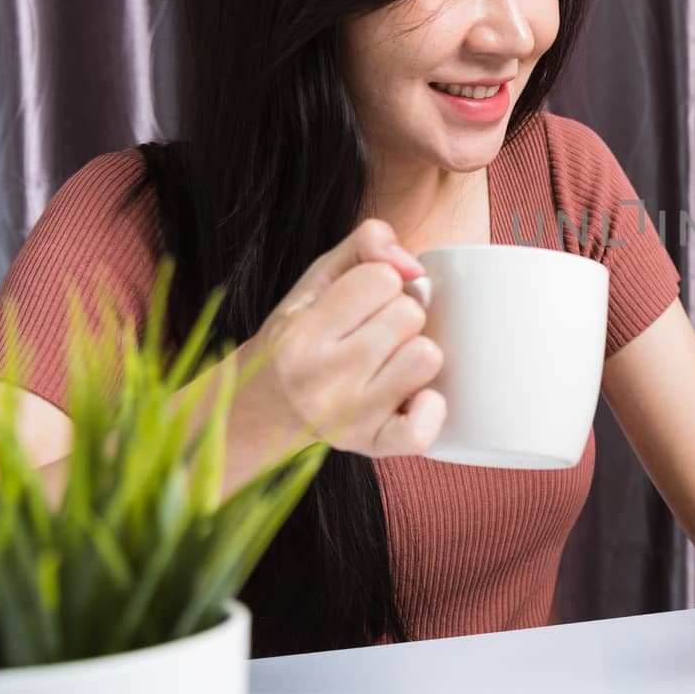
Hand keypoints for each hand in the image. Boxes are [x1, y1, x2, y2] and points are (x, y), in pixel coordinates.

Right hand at [241, 219, 446, 456]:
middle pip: (410, 315)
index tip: (360, 302)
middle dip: (399, 315)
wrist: (266, 407)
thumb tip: (411, 262)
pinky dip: (429, 408)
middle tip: (372, 333)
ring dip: (415, 352)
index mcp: (302, 332)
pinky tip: (410, 397)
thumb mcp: (317, 282)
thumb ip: (363, 247)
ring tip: (386, 361)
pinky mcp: (372, 446)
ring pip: (426, 356)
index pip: (383, 278)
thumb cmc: (302, 336)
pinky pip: (423, 428)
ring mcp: (348, 417)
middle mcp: (322, 378)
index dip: (381, 283)